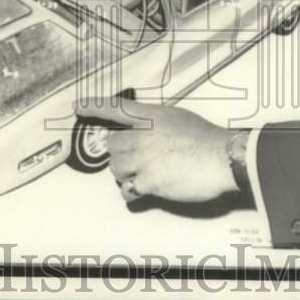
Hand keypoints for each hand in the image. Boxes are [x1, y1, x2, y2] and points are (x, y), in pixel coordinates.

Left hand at [74, 99, 237, 202]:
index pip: (116, 108)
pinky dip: (134, 192)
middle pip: (111, 146)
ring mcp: (143, 159)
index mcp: (150, 116)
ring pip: (115, 169)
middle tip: (137, 160)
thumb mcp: (178, 118)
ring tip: (146, 175)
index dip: (94, 106)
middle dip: (121, 155)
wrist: (221, 157)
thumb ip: (157, 123)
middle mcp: (141, 135)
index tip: (77, 106)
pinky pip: (127, 190)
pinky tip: (146, 189)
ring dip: (126, 174)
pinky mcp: (148, 182)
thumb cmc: (206, 138)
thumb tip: (147, 132)